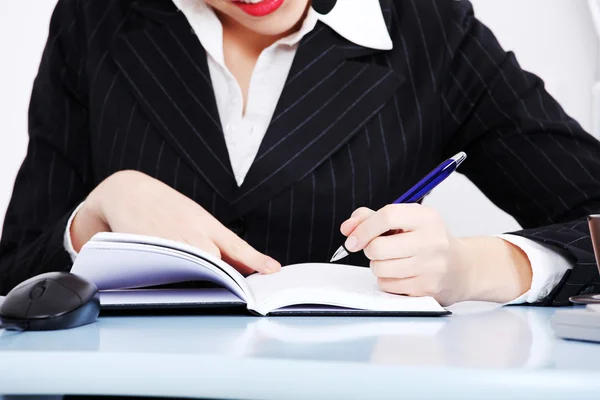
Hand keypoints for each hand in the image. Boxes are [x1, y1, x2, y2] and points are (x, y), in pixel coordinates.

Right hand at [71, 170, 279, 274]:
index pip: (235, 245)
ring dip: (203, 279)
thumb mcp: (196, 218)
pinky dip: (174, 279)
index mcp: (205, 223)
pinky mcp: (148, 252)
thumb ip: (217, 242)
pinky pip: (166, 273)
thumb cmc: (166, 208)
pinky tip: (178, 284)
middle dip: (228, 277)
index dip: (255, 259)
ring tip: (215, 291)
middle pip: (215, 260)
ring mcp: (169, 242)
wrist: (126, 192)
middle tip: (242, 292)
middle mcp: (189, 232)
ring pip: (192, 267)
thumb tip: (243, 267)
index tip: (273, 271)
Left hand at [340, 205, 531, 305]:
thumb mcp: (407, 221)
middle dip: (370, 250)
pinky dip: (387, 281)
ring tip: (393, 261)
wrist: (462, 268)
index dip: (363, 228)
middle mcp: (432, 241)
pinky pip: (388, 286)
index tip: (352, 239)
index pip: (387, 216)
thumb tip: (347, 228)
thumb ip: (373, 218)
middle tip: (378, 249)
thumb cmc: (428, 241)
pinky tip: (401, 275)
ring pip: (380, 268)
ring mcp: (431, 268)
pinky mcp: (427, 289)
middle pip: (378, 247)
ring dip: (378, 266)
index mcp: (427, 218)